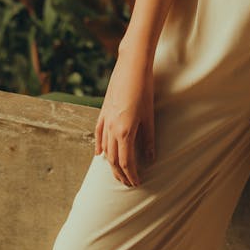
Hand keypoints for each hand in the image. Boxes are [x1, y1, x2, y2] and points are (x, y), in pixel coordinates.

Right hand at [94, 48, 154, 186]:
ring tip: (118, 172)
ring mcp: (105, 120)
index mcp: (125, 132)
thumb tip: (151, 158)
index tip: (137, 183)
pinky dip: (99, 146)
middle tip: (129, 183)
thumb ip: (148, 139)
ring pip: (105, 149)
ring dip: (111, 164)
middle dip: (121, 174)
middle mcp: (111, 129)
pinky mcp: (102, 111)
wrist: (131, 66)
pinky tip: (100, 154)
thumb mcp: (149, 116)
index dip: (132, 175)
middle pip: (113, 159)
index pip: (126, 162)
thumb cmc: (144, 89)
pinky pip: (98, 134)